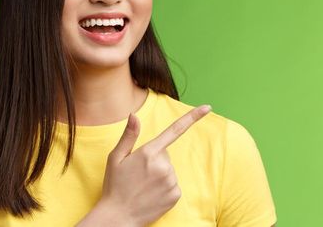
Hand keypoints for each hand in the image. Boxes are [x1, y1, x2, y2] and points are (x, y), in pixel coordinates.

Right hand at [93, 105, 211, 225]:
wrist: (118, 216)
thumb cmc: (114, 186)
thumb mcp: (116, 158)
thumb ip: (129, 135)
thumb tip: (134, 114)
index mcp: (148, 152)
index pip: (174, 130)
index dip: (192, 117)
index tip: (207, 107)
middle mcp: (163, 165)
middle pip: (165, 155)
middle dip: (154, 160)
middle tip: (138, 174)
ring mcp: (170, 181)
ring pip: (169, 170)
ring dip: (159, 175)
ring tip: (143, 186)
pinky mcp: (175, 195)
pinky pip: (173, 184)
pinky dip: (164, 188)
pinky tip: (151, 194)